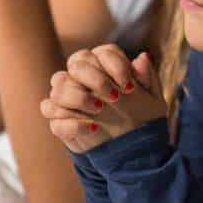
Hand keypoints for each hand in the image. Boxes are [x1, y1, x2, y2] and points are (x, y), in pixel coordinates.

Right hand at [41, 46, 165, 153]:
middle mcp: (82, 78)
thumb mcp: (152, 101)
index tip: (128, 86)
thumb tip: (143, 57)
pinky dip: (71, 121)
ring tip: (100, 110)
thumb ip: (147, 79)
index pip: (103, 52)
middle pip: (77, 63)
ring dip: (78, 96)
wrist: (128, 150)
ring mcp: (68, 99)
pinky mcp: (60, 120)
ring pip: (58, 86)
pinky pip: (50, 112)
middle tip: (115, 97)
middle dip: (96, 78)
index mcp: (105, 67)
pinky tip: (94, 128)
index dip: (114, 65)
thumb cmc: (140, 118)